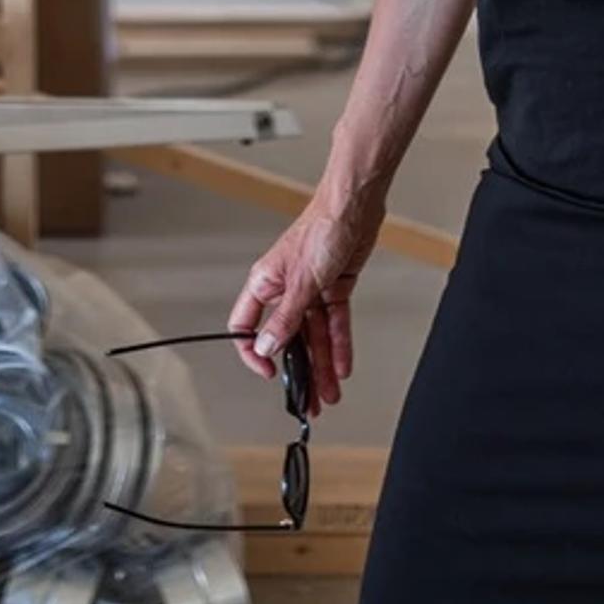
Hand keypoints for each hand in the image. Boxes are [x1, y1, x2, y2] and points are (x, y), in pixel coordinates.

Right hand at [227, 190, 377, 403]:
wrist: (355, 206)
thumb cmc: (322, 226)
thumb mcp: (302, 280)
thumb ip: (286, 317)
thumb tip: (268, 346)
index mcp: (266, 284)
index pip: (248, 326)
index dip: (255, 351)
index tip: (269, 372)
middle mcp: (286, 289)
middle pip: (288, 338)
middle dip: (299, 370)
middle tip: (306, 398)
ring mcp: (311, 290)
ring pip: (315, 336)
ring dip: (323, 365)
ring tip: (329, 393)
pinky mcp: (335, 288)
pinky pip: (335, 324)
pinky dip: (340, 345)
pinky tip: (342, 366)